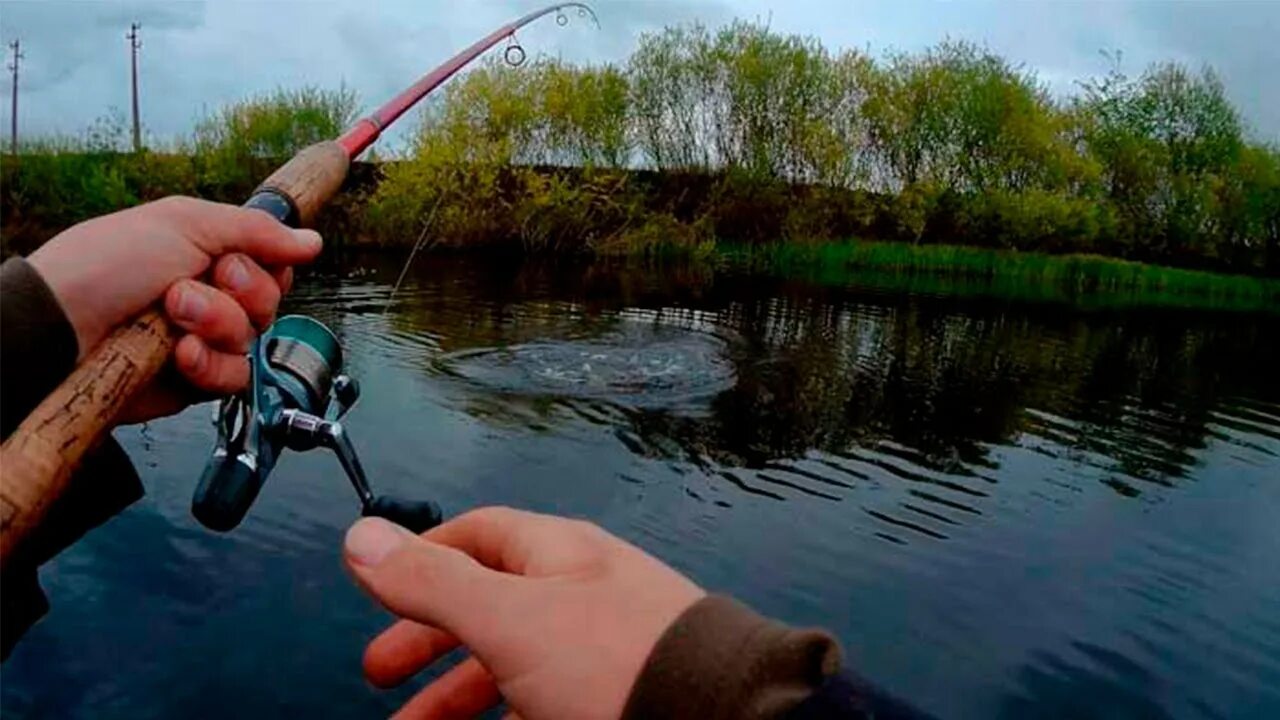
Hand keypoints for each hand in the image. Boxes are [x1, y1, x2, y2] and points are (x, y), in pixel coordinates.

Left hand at [28, 196, 321, 421]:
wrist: (63, 324)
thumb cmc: (107, 264)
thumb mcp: (185, 222)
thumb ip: (257, 230)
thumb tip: (313, 241)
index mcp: (208, 256)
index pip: (273, 264)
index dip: (266, 264)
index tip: (232, 260)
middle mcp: (211, 298)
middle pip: (271, 300)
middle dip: (238, 292)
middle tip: (190, 284)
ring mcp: (204, 341)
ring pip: (253, 338)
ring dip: (216, 324)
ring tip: (172, 318)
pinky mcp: (194, 382)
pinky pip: (235, 377)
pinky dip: (208, 364)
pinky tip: (178, 354)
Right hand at [343, 507, 705, 719]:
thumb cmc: (624, 663)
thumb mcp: (510, 618)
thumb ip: (434, 581)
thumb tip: (361, 537)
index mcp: (557, 557)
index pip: (478, 537)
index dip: (423, 560)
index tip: (378, 591)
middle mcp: (581, 596)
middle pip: (488, 608)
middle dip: (429, 641)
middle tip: (383, 677)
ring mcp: (602, 650)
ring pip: (514, 666)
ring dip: (457, 696)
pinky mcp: (618, 699)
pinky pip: (547, 702)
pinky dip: (503, 715)